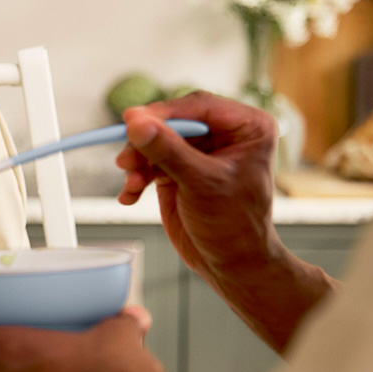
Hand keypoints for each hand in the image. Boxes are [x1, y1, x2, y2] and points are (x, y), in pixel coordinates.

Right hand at [117, 92, 283, 284]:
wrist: (231, 265)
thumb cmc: (235, 227)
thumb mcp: (201, 184)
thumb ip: (168, 151)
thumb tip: (137, 123)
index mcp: (247, 127)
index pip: (198, 106)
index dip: (163, 113)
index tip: (131, 120)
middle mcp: (224, 134)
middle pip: (172, 122)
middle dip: (147, 142)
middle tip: (126, 158)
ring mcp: (199, 152)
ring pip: (156, 141)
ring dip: (138, 162)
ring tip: (132, 183)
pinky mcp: (179, 169)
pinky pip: (149, 162)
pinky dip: (137, 178)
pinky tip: (131, 195)